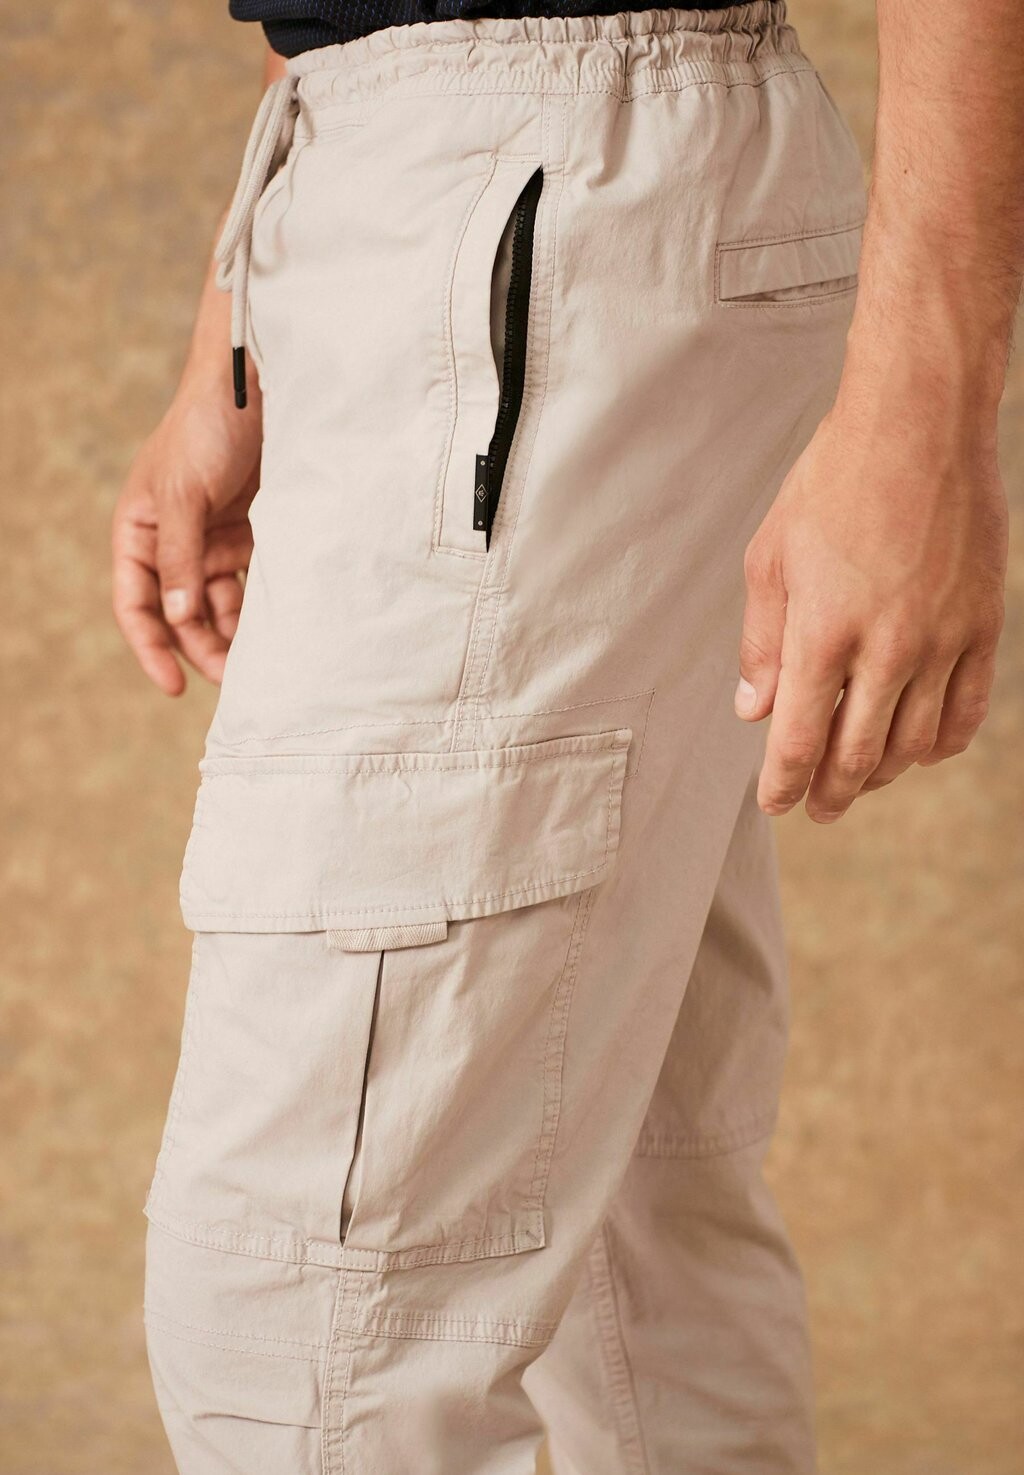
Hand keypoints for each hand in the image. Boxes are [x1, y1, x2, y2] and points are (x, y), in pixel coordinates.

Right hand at [112, 376, 260, 694]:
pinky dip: (266, 607)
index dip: (152, 648)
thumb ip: (180, 557)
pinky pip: (257, 583)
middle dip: (205, 649)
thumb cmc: (206, 426)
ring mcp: (216, 539)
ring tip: (264, 664)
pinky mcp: (255, 533)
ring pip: (223, 605)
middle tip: (238, 682)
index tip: (174, 687)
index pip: (137, 604)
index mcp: (141, 531)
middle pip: (184, 614)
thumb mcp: (184, 492)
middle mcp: (176, 542)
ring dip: (238, 636)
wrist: (259, 383)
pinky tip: (285, 629)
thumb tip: (177, 617)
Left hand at [735, 383, 1007, 823]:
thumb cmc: (833, 483)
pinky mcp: (983, 626)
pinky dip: (942, 743)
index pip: (800, 739)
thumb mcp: (771, 558)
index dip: (784, 783)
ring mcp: (943, 639)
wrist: (919, 425)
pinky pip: (968, 710)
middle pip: (858, 755)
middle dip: (831, 792)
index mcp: (824, 631)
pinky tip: (921, 749)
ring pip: (915, 743)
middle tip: (817, 808)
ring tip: (859, 778)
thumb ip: (762, 643)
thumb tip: (754, 708)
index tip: (776, 803)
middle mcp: (888, 646)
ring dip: (882, 773)